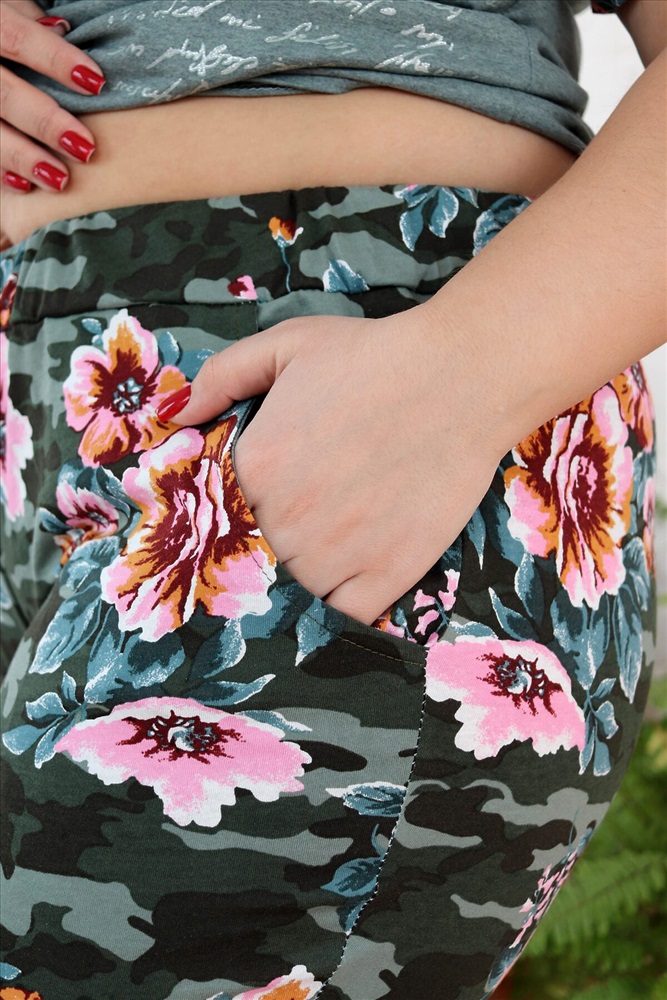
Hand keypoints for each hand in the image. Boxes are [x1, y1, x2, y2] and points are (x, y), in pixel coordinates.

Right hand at [1, 0, 104, 192]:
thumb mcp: (4, 5)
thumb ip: (29, 20)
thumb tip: (64, 32)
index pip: (15, 37)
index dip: (54, 59)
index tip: (96, 83)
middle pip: (1, 93)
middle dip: (44, 122)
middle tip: (85, 148)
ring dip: (22, 157)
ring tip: (59, 179)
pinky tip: (24, 185)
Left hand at [169, 308, 506, 624]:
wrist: (462, 377)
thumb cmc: (374, 356)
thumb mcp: (286, 344)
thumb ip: (221, 376)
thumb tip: (174, 417)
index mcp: (255, 464)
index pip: (221, 508)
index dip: (240, 504)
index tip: (264, 496)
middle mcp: (288, 517)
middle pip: (256, 552)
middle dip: (272, 538)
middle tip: (307, 512)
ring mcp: (338, 552)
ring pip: (295, 589)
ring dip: (304, 572)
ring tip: (332, 540)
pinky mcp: (387, 573)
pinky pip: (345, 616)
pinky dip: (342, 608)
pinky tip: (351, 579)